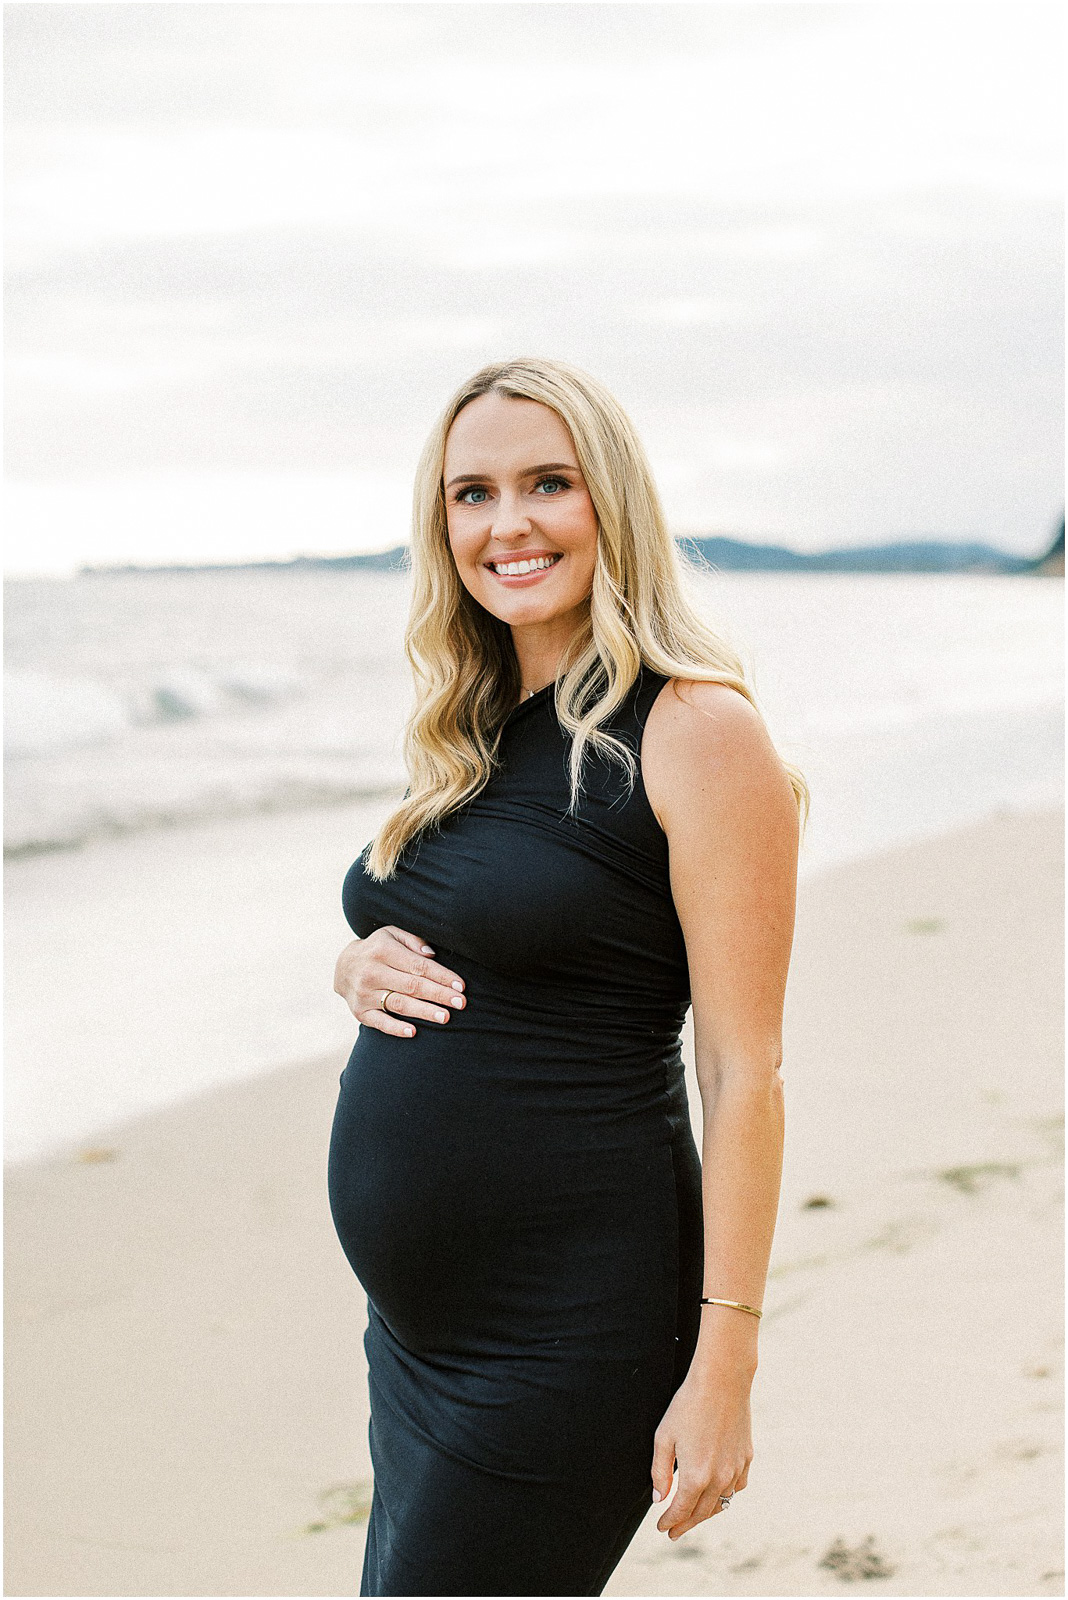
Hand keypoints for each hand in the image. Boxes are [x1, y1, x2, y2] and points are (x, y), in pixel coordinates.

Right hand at [333, 926, 465, 1037]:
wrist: (344, 966)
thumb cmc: (378, 949)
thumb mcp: (392, 935)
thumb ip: (413, 940)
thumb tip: (432, 955)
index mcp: (382, 951)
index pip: (417, 966)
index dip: (441, 976)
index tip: (460, 986)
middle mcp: (371, 972)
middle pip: (412, 986)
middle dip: (439, 995)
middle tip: (460, 1003)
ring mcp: (364, 994)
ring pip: (400, 1005)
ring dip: (424, 1012)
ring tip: (445, 1017)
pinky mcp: (360, 1012)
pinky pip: (380, 1022)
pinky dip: (396, 1028)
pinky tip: (413, 1032)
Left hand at [650, 1364, 753, 1539]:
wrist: (722, 1381)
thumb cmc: (688, 1406)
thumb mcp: (664, 1437)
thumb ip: (660, 1472)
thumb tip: (659, 1499)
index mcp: (696, 1477)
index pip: (680, 1511)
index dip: (669, 1522)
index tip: (661, 1528)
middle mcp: (719, 1479)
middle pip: (701, 1513)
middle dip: (685, 1524)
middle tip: (673, 1532)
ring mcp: (736, 1469)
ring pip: (721, 1503)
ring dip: (705, 1514)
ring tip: (693, 1516)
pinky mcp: (746, 1458)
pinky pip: (737, 1487)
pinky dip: (725, 1495)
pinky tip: (718, 1494)